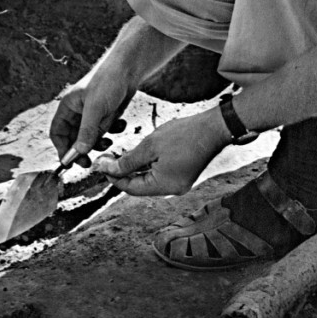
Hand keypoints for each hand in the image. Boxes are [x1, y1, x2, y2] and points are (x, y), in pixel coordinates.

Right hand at [49, 59, 135, 167]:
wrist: (129, 68)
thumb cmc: (108, 81)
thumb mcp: (95, 108)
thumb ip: (87, 131)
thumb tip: (80, 152)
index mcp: (68, 107)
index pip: (57, 132)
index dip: (62, 148)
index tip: (70, 163)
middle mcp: (78, 111)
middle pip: (74, 138)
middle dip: (82, 149)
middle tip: (89, 162)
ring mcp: (93, 114)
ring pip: (91, 137)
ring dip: (100, 142)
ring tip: (110, 140)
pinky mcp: (106, 114)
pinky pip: (106, 130)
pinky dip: (113, 131)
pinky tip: (121, 124)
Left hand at [92, 110, 227, 195]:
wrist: (215, 127)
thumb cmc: (184, 135)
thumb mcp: (150, 146)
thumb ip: (128, 161)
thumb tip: (108, 169)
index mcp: (163, 186)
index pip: (130, 187)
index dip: (114, 176)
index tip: (101, 164)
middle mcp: (172, 190)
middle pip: (140, 185)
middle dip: (123, 172)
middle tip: (108, 158)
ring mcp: (180, 183)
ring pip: (150, 179)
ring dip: (136, 169)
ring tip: (122, 154)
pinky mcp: (185, 175)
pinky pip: (161, 174)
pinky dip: (149, 166)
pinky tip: (142, 154)